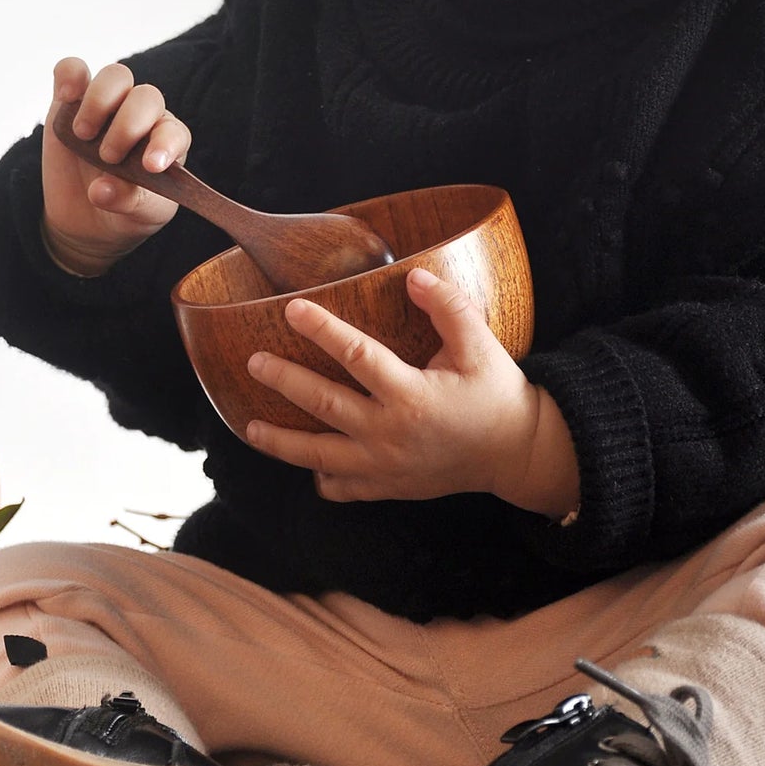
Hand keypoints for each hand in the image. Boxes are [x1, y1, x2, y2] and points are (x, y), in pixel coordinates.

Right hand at [40, 57, 191, 276]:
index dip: (165, 143)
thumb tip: (100, 190)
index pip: (174, 131)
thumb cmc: (124, 211)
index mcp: (166, 143)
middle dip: (127, 126)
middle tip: (108, 157)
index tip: (150, 166)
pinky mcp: (70, 101)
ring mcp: (107, 105)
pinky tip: (66, 96)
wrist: (87, 213)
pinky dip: (69, 75)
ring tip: (84, 134)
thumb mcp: (134, 216)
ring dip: (100, 101)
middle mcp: (142, 117)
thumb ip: (125, 203)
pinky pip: (72, 70)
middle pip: (146, 97)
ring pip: (115, 75)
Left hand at [245, 267, 574, 512]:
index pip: (356, 355)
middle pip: (324, 404)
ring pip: (319, 456)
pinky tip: (302, 465)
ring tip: (249, 426)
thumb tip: (412, 277)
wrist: (515, 454)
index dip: (322, 330)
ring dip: (281, 442)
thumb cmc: (495, 393)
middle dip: (284, 381)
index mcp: (411, 394)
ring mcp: (384, 466)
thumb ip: (449, 307)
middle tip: (254, 360)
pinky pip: (342, 488)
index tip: (292, 308)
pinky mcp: (388, 487)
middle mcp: (390, 433)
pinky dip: (319, 478)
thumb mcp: (480, 346)